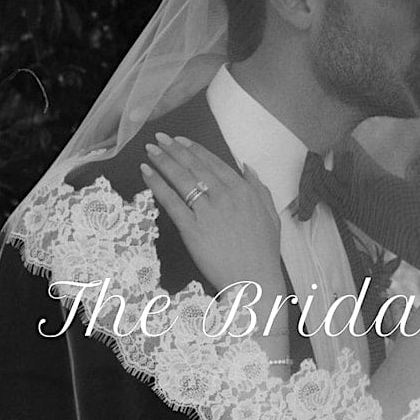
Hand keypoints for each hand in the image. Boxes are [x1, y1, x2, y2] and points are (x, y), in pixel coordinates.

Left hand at [139, 133, 282, 292]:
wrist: (254, 281)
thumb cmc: (263, 253)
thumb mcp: (271, 216)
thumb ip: (259, 189)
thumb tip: (247, 168)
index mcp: (244, 191)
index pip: (214, 163)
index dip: (194, 149)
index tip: (180, 141)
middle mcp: (225, 196)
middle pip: (194, 166)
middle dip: (174, 149)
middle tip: (159, 138)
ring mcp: (208, 211)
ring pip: (182, 179)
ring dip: (163, 161)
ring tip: (150, 151)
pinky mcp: (192, 228)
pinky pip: (171, 201)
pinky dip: (157, 185)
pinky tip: (147, 173)